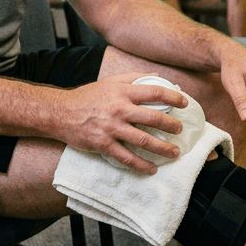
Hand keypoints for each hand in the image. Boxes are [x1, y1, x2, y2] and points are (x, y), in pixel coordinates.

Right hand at [56, 75, 189, 173]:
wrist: (60, 112)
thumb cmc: (87, 96)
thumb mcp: (110, 82)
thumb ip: (133, 78)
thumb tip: (157, 77)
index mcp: (122, 92)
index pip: (154, 92)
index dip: (173, 97)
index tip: (184, 103)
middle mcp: (119, 109)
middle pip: (153, 118)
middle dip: (171, 126)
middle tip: (180, 131)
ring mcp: (111, 128)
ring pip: (144, 140)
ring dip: (163, 148)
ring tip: (174, 153)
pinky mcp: (103, 144)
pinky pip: (127, 157)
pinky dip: (141, 165)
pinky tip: (151, 168)